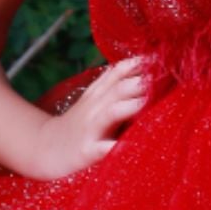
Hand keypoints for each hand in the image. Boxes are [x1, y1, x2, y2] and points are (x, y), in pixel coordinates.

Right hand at [28, 54, 155, 178]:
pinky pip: (103, 148)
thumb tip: (147, 74)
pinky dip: (115, 146)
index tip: (159, 58)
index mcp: (98, 93)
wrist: (46, 148)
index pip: (118, 72)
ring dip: (130, 105)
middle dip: (141, 82)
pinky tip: (128, 146)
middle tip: (164, 78)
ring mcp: (91, 128)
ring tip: (148, 102)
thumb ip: (117, 87)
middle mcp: (95, 106)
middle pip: (119, 88)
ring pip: (112, 112)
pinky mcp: (86, 151)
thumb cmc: (79, 125)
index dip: (138, 64)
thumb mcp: (94, 100)